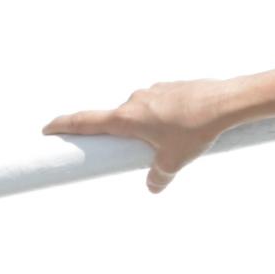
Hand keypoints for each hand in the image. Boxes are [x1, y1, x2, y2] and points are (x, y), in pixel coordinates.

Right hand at [43, 79, 234, 194]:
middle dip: (116, 136)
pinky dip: (162, 117)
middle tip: (116, 149)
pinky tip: (183, 126)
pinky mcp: (171, 87)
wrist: (227, 101)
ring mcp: (153, 91)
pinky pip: (158, 105)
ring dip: (144, 127)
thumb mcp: (173, 161)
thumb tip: (153, 187)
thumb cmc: (196, 130)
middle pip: (114, 121)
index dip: (64, 126)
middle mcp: (135, 100)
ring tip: (168, 141)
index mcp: (126, 118)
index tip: (47, 129)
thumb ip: (158, 177)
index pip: (85, 121)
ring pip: (139, 113)